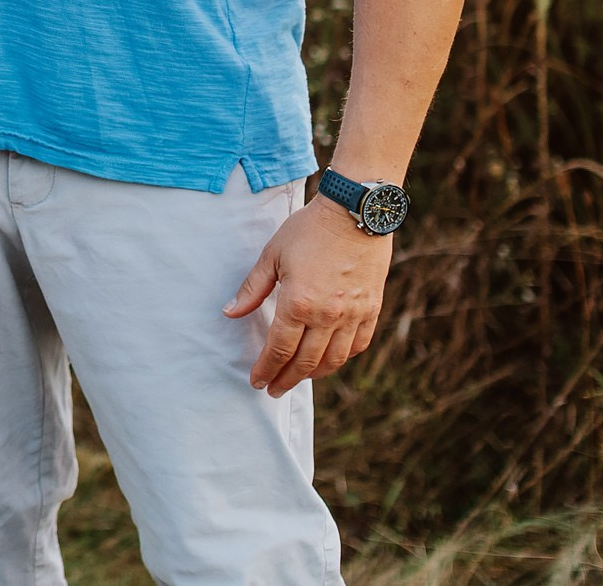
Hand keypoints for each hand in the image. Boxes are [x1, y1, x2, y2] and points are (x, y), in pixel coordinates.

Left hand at [224, 193, 393, 396]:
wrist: (355, 212)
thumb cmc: (309, 230)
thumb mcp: (272, 255)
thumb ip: (252, 289)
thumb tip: (230, 313)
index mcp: (299, 303)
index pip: (278, 349)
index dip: (266, 369)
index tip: (257, 381)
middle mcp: (328, 316)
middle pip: (305, 362)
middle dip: (286, 379)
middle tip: (274, 389)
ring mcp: (353, 315)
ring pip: (333, 360)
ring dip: (314, 374)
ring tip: (298, 377)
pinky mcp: (372, 310)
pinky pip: (357, 345)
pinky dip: (342, 358)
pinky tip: (330, 359)